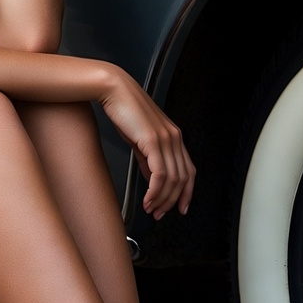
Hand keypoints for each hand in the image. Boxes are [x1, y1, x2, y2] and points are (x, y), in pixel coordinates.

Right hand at [96, 63, 195, 219]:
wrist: (113, 89)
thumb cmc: (123, 109)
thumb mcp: (139, 137)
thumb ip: (148, 158)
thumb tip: (152, 178)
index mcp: (174, 136)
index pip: (189, 171)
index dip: (186, 193)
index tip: (179, 207)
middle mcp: (174, 138)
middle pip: (183, 179)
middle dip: (173, 201)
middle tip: (160, 213)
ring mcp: (166, 139)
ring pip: (172, 180)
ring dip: (162, 200)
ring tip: (151, 209)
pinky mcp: (153, 141)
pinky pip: (160, 174)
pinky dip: (155, 192)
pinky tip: (147, 199)